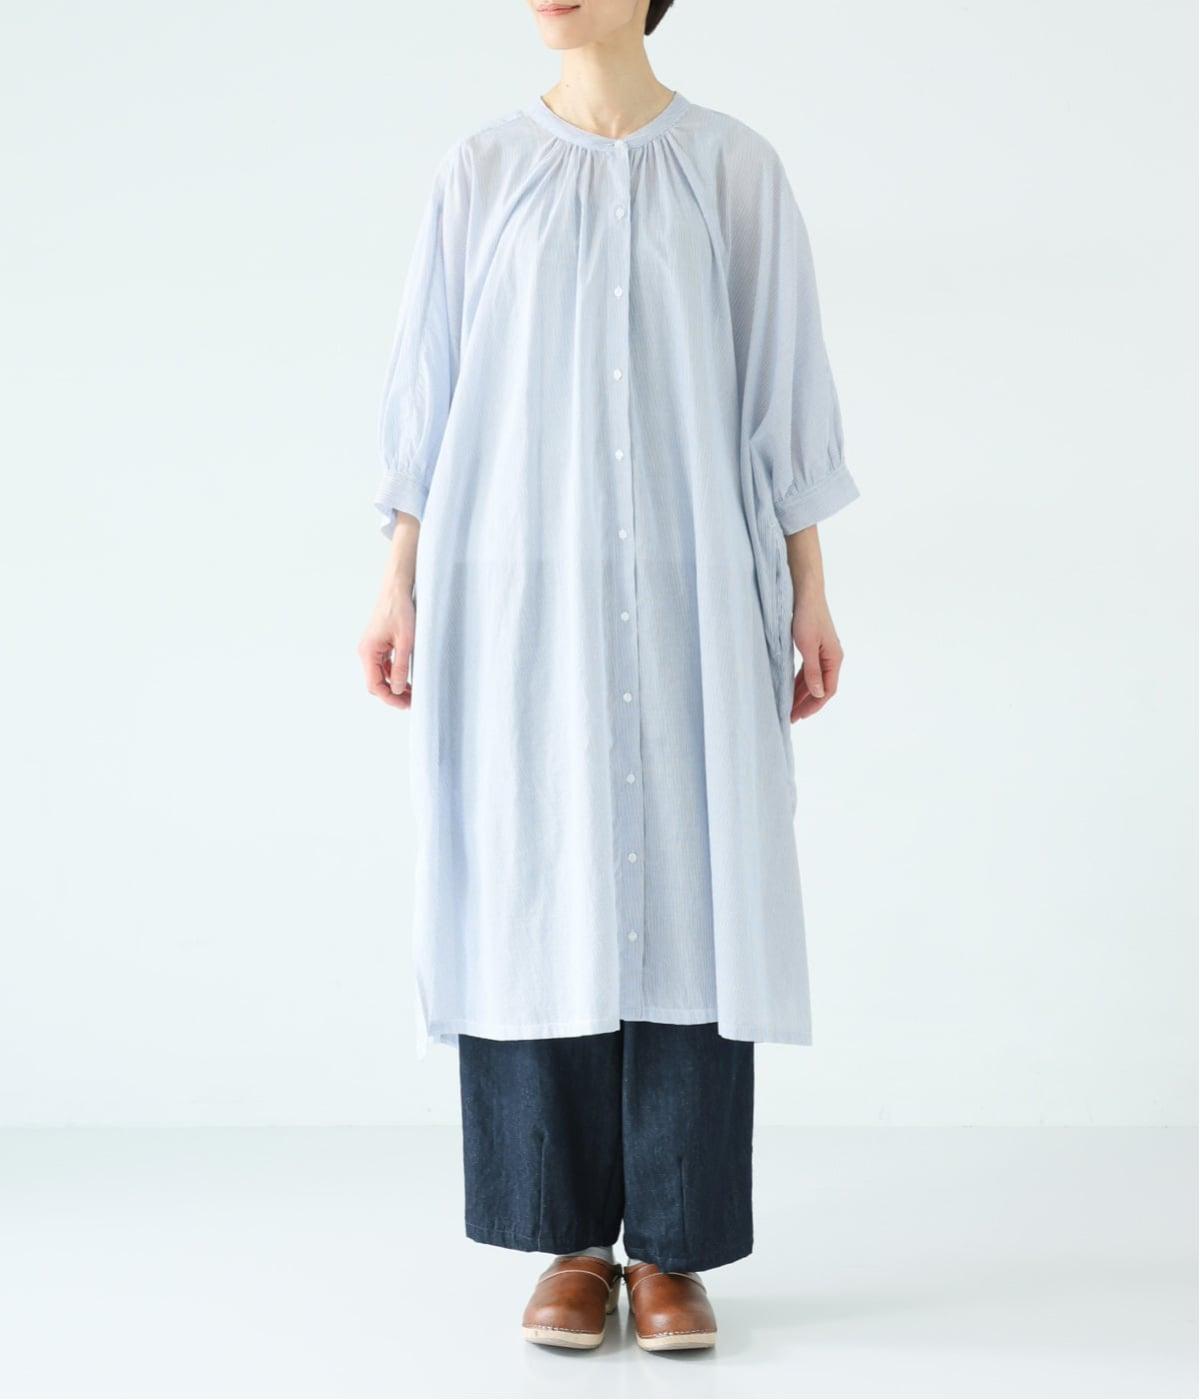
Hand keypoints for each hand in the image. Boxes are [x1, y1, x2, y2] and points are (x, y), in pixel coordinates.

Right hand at [359, 586, 415, 709]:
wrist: (396, 589)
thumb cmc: (400, 610)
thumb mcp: (405, 641)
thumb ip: (400, 666)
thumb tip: (396, 689)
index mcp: (368, 652)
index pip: (374, 685)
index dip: (389, 698)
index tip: (405, 704)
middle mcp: (365, 652)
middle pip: (375, 683)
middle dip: (391, 695)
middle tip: (410, 702)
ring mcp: (370, 648)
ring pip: (379, 675)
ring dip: (393, 686)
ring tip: (411, 694)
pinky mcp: (377, 645)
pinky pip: (382, 666)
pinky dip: (393, 675)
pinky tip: (406, 680)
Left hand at [790, 586, 843, 722]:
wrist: (806, 592)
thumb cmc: (807, 617)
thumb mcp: (808, 647)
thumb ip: (813, 671)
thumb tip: (819, 694)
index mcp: (834, 659)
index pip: (827, 690)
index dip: (814, 705)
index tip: (800, 716)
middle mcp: (831, 657)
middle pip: (820, 687)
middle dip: (806, 703)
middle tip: (791, 718)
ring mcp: (822, 652)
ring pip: (813, 680)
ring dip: (802, 694)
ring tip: (789, 708)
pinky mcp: (813, 647)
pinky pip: (808, 670)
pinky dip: (799, 682)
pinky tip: (790, 689)